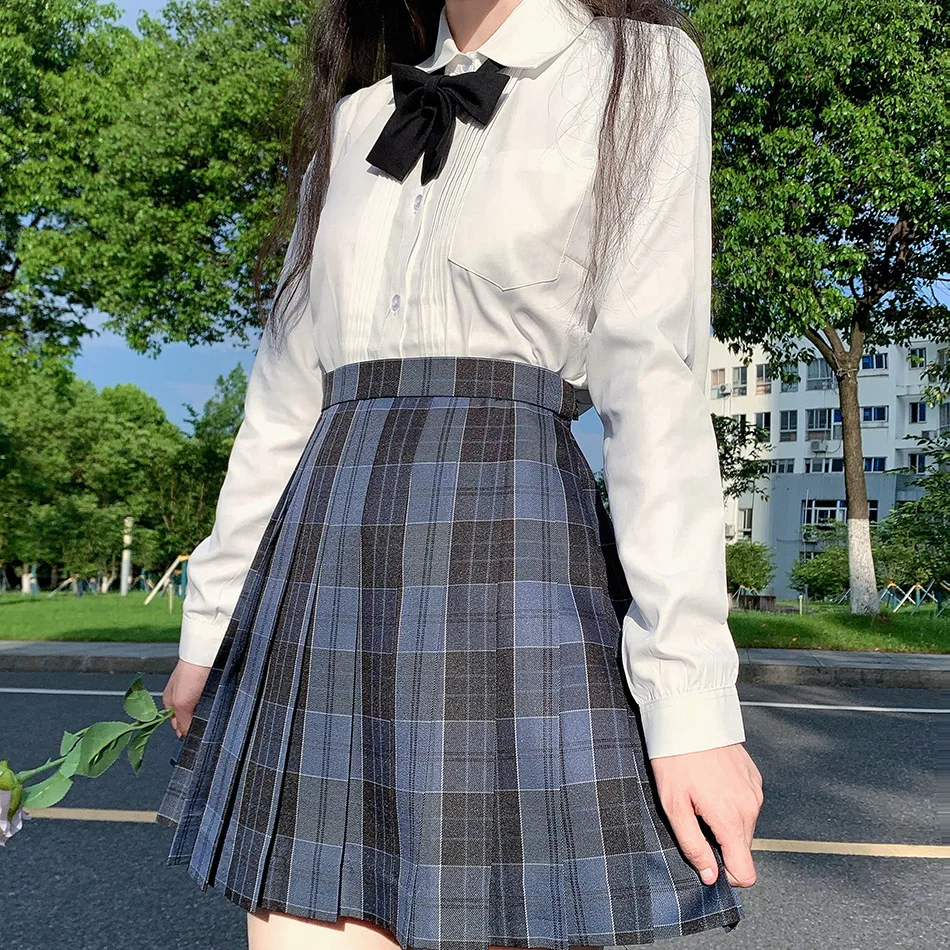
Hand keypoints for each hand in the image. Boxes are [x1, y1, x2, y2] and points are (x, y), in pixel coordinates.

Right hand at [161, 659, 211, 738]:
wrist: (209, 651)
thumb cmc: (191, 672)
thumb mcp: (181, 703)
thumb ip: (183, 722)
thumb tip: (186, 737)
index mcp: (170, 701)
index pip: (177, 724)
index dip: (186, 731)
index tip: (197, 735)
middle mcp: (182, 696)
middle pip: (190, 717)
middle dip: (198, 722)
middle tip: (207, 725)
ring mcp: (197, 690)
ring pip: (203, 710)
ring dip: (209, 713)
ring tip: (215, 714)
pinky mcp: (210, 684)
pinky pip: (213, 700)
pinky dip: (216, 703)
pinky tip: (221, 704)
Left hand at [650, 743, 762, 887]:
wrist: (688, 715)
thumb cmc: (675, 758)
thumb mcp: (673, 806)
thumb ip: (693, 845)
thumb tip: (709, 875)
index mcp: (732, 819)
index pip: (746, 872)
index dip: (726, 874)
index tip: (706, 858)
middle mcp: (751, 806)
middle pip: (742, 848)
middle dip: (720, 842)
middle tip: (694, 817)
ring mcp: (755, 790)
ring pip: (744, 825)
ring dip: (724, 820)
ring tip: (700, 795)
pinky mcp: (754, 776)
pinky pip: (746, 803)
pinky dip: (730, 802)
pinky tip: (710, 783)